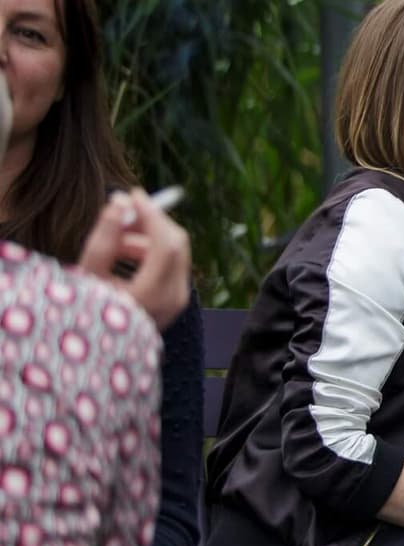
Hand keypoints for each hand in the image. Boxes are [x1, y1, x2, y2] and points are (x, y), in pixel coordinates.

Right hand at [75, 190, 192, 328]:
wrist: (93, 351)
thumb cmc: (83, 313)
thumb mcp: (87, 276)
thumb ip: (104, 239)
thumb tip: (119, 203)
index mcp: (153, 294)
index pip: (165, 242)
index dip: (151, 214)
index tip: (133, 194)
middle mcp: (174, 298)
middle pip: (175, 244)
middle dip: (150, 223)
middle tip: (122, 213)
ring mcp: (178, 301)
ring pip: (172, 253)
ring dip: (145, 239)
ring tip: (112, 242)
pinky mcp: (175, 300)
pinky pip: (170, 266)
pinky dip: (150, 254)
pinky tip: (121, 254)